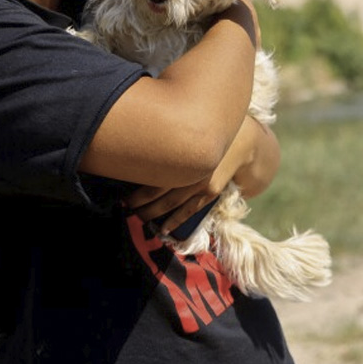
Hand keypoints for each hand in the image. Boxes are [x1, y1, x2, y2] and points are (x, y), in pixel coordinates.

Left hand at [125, 117, 268, 233]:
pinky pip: (190, 210)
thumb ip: (166, 144)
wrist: (240, 142)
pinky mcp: (211, 191)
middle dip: (139, 204)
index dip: (135, 192)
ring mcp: (201, 182)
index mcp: (180, 155)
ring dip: (153, 214)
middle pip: (156, 192)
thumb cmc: (205, 136)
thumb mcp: (187, 134)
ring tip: (139, 218)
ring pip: (171, 203)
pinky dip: (175, 221)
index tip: (122, 197)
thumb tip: (137, 155)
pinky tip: (163, 229)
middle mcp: (189, 169)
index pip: (150, 178)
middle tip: (125, 208)